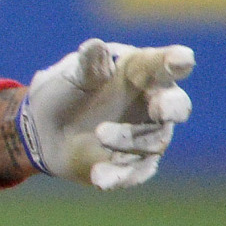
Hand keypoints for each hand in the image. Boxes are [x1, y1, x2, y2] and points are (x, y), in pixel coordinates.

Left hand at [18, 39, 193, 189]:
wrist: (42, 130)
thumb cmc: (64, 92)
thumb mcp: (71, 77)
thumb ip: (86, 66)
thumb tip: (95, 46)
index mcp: (139, 73)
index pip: (161, 65)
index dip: (173, 62)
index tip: (183, 59)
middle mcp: (151, 104)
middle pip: (176, 105)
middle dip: (171, 106)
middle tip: (161, 108)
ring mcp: (145, 136)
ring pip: (153, 141)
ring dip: (128, 139)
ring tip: (100, 133)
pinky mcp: (132, 164)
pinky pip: (134, 172)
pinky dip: (119, 175)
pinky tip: (100, 178)